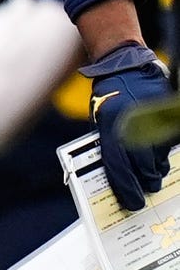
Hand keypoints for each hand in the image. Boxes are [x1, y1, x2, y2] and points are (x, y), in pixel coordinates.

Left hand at [84, 42, 174, 210]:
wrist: (125, 65)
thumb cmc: (108, 96)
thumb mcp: (100, 121)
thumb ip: (108, 146)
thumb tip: (118, 175)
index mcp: (109, 129)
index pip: (118, 168)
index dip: (126, 189)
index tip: (134, 203)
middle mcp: (132, 127)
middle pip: (144, 169)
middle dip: (146, 182)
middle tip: (148, 187)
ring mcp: (153, 122)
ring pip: (160, 160)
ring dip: (156, 168)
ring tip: (153, 169)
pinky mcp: (167, 117)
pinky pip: (169, 145)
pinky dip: (164, 151)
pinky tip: (159, 149)